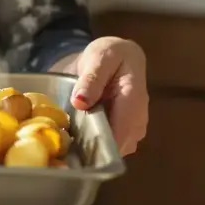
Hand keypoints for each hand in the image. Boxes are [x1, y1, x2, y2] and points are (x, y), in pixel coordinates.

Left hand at [68, 36, 148, 155]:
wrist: (120, 56)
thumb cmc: (109, 55)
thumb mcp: (99, 58)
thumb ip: (91, 80)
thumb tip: (80, 102)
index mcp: (134, 98)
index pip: (120, 131)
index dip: (98, 144)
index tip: (74, 149)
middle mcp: (139, 119)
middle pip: (117, 146)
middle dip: (92, 147)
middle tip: (65, 144)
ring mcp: (135, 129)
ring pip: (114, 150)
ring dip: (93, 148)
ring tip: (70, 139)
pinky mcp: (127, 134)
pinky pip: (111, 147)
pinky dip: (95, 145)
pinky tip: (79, 136)